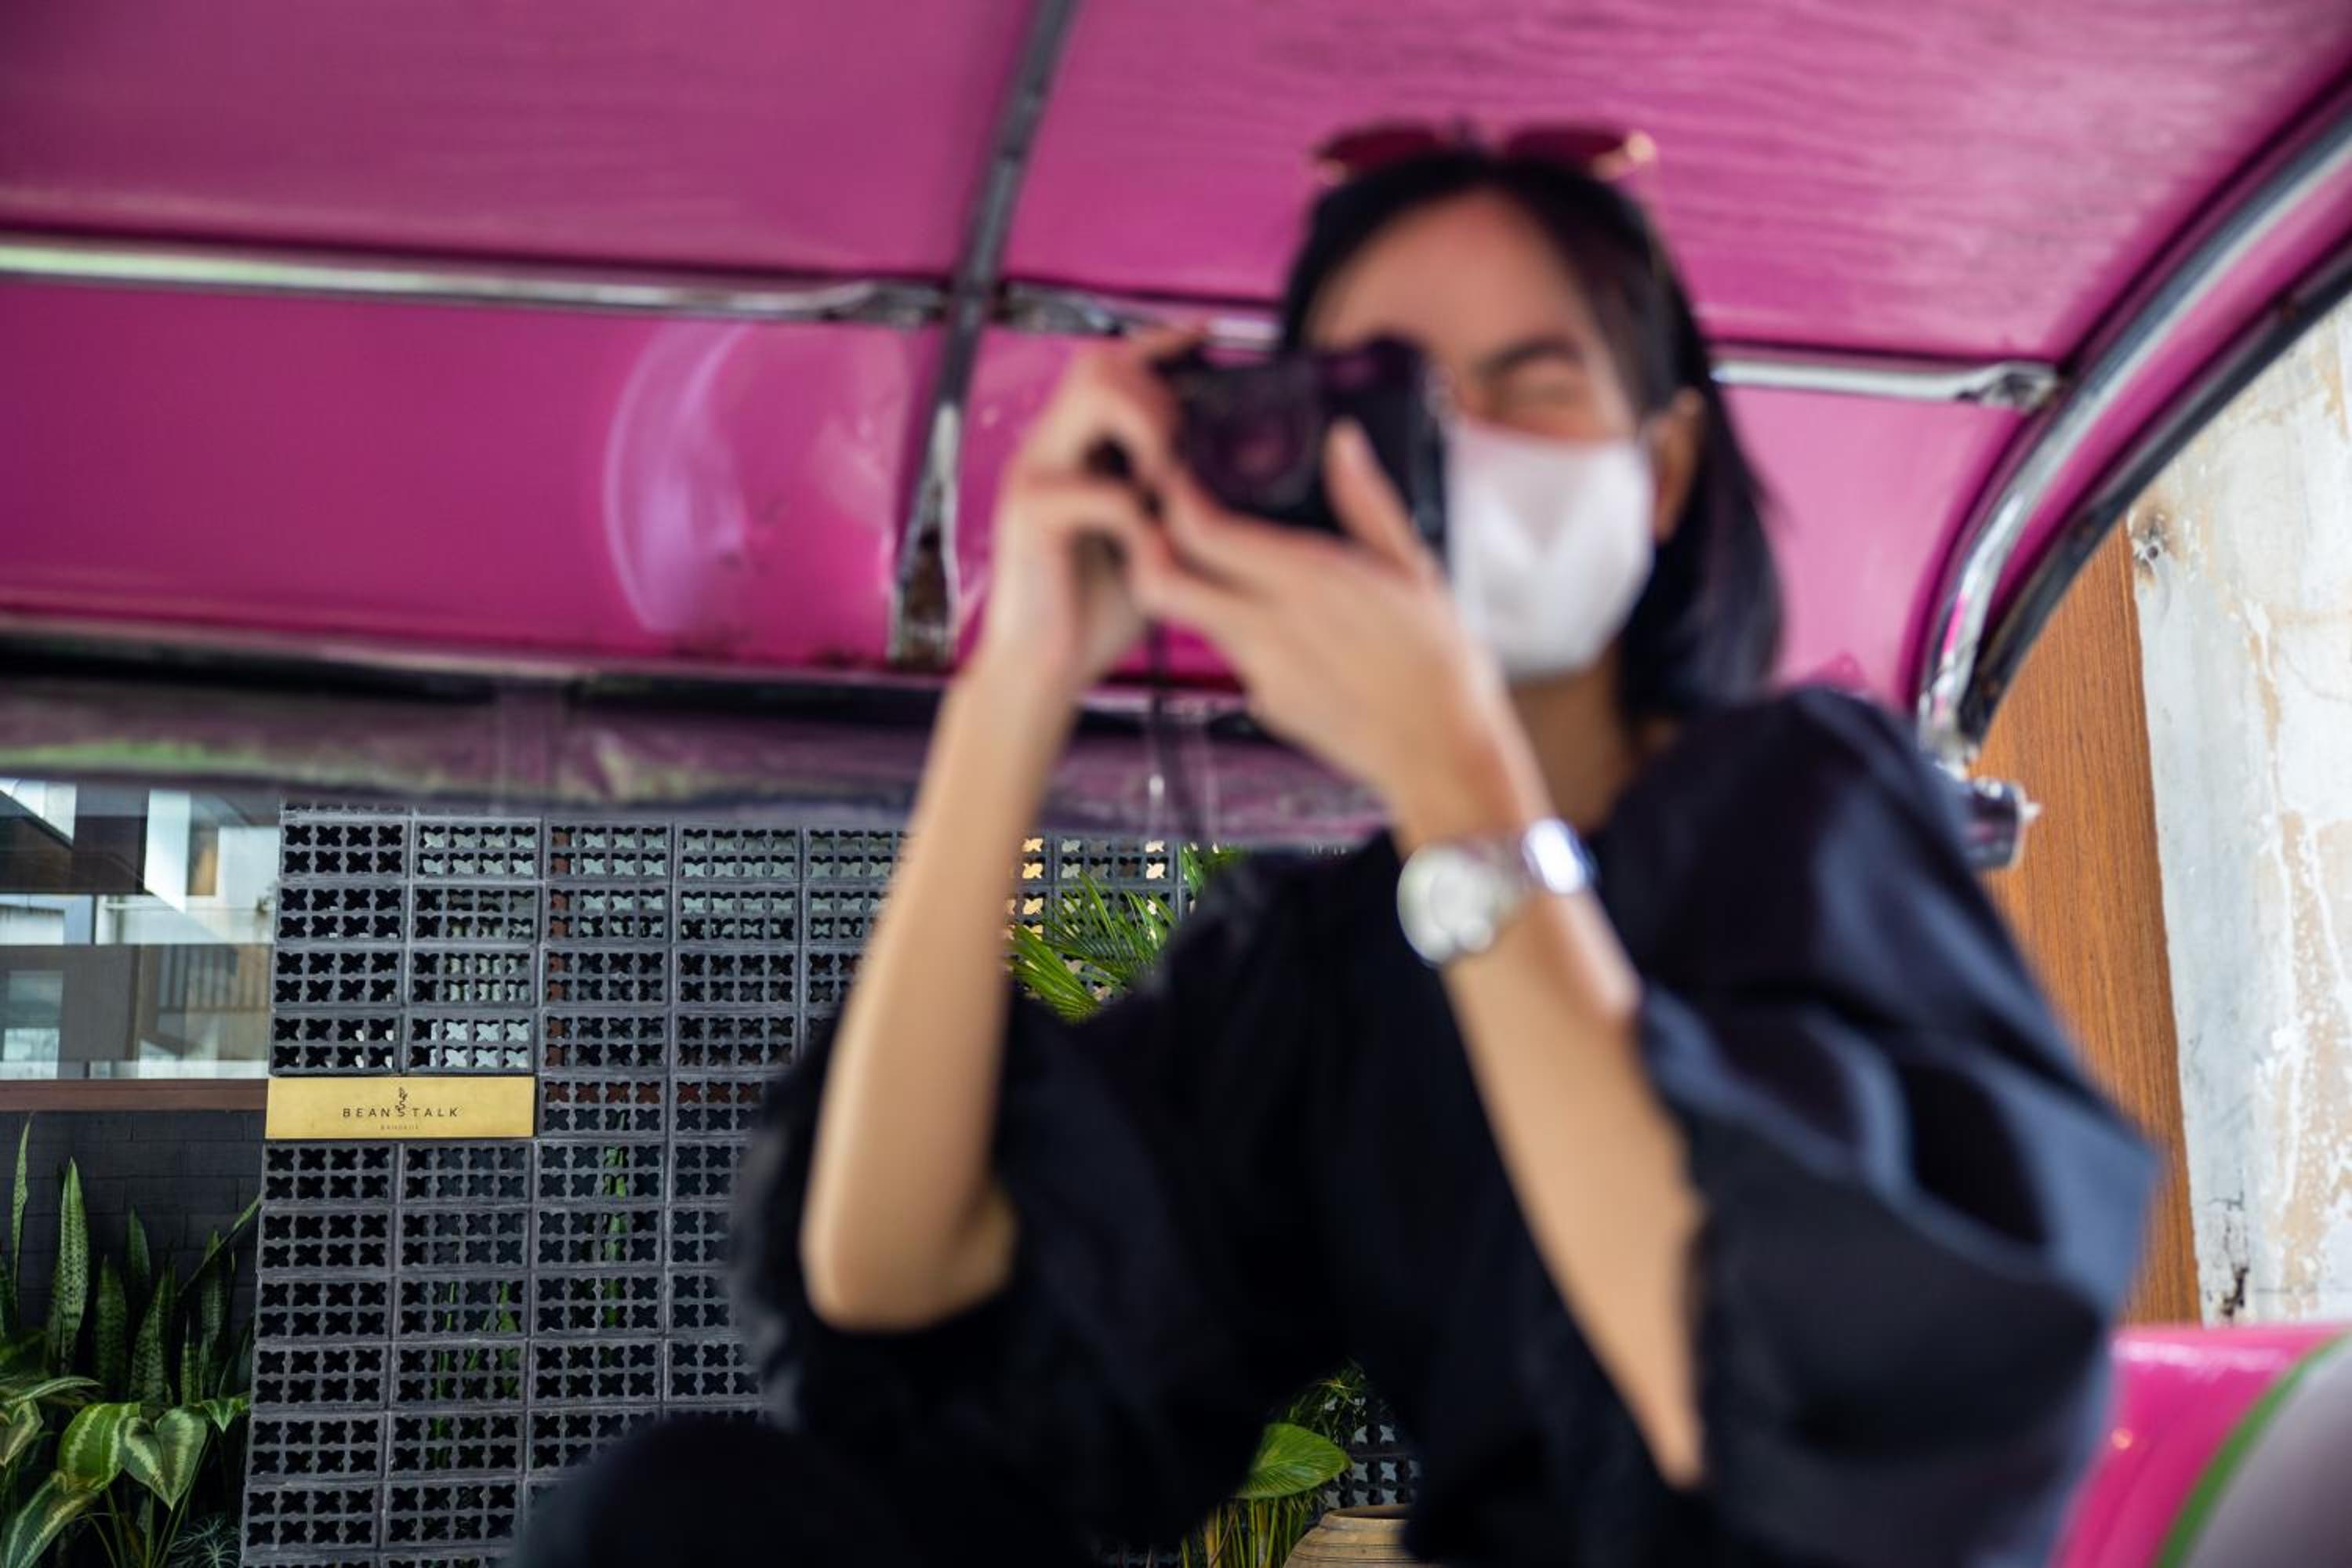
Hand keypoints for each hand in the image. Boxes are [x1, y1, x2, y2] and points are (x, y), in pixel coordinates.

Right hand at [968, 331, 1194, 704]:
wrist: (1043, 669)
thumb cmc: (1095, 608)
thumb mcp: (1149, 538)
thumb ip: (1176, 499)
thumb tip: (1237, 474)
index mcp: (1073, 447)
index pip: (1114, 365)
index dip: (1163, 343)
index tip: (1212, 338)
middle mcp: (1047, 448)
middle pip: (1102, 362)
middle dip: (1161, 391)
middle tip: (1186, 450)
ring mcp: (1033, 475)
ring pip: (1094, 394)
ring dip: (1149, 427)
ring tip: (1166, 482)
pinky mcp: (1029, 515)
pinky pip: (1099, 488)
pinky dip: (1137, 513)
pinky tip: (1148, 546)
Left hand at [1120, 419, 1529, 811]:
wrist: (1442, 754)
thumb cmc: (1440, 662)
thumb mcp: (1412, 569)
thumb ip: (1366, 503)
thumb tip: (1343, 443)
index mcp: (1306, 582)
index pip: (1201, 533)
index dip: (1174, 499)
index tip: (1176, 479)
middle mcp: (1269, 629)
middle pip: (1161, 584)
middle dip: (1145, 548)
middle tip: (1159, 525)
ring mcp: (1260, 674)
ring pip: (1197, 619)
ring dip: (1201, 589)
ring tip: (1235, 569)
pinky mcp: (1266, 705)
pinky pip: (1237, 658)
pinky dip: (1245, 635)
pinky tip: (1290, 631)